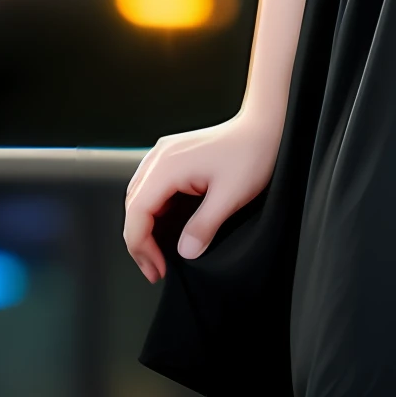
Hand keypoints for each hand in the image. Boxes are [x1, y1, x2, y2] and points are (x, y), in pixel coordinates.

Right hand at [122, 115, 279, 284]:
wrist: (263, 127)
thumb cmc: (250, 154)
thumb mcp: (230, 196)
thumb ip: (204, 226)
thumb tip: (185, 252)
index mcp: (168, 165)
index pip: (137, 212)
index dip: (141, 246)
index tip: (157, 270)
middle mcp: (160, 156)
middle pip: (132, 206)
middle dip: (139, 242)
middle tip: (156, 269)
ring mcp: (165, 153)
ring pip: (138, 196)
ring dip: (143, 227)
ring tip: (157, 253)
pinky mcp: (173, 155)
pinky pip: (151, 186)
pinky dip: (152, 211)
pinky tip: (164, 227)